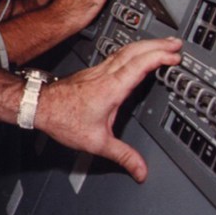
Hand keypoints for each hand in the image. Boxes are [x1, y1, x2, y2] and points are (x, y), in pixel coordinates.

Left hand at [34, 37, 182, 181]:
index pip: (138, 65)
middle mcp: (105, 74)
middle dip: (157, 45)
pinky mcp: (93, 72)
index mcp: (111, 87)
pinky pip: (118, 55)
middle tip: (176, 43)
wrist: (39, 105)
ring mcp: (99, 71)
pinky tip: (137, 54)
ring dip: (146, 45)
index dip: (158, 57)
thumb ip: (122, 156)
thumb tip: (141, 170)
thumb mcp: (97, 142)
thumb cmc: (63, 118)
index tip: (175, 56)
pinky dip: (133, 51)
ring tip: (163, 44)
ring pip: (125, 50)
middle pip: (135, 51)